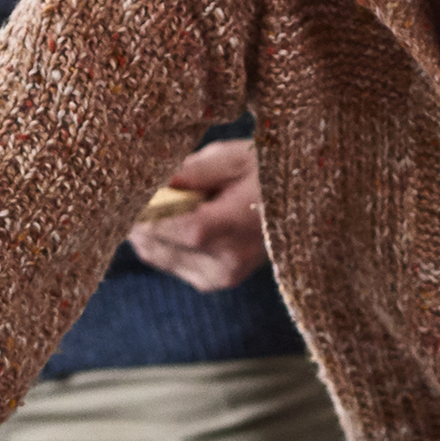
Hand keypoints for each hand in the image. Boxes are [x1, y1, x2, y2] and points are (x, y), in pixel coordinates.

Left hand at [126, 137, 270, 290]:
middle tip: (149, 184)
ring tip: (174, 198)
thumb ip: (190, 170)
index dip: (135, 202)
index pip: (154, 223)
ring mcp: (219, 278)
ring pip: (153, 254)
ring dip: (151, 227)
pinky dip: (166, 240)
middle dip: (141, 214)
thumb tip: (150, 178)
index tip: (128, 181)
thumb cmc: (273, 171)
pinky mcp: (216, 283)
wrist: (311, 203)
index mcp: (222, 229)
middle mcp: (220, 263)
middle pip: (148, 241)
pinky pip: (169, 262)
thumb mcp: (234, 157)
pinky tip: (185, 217)